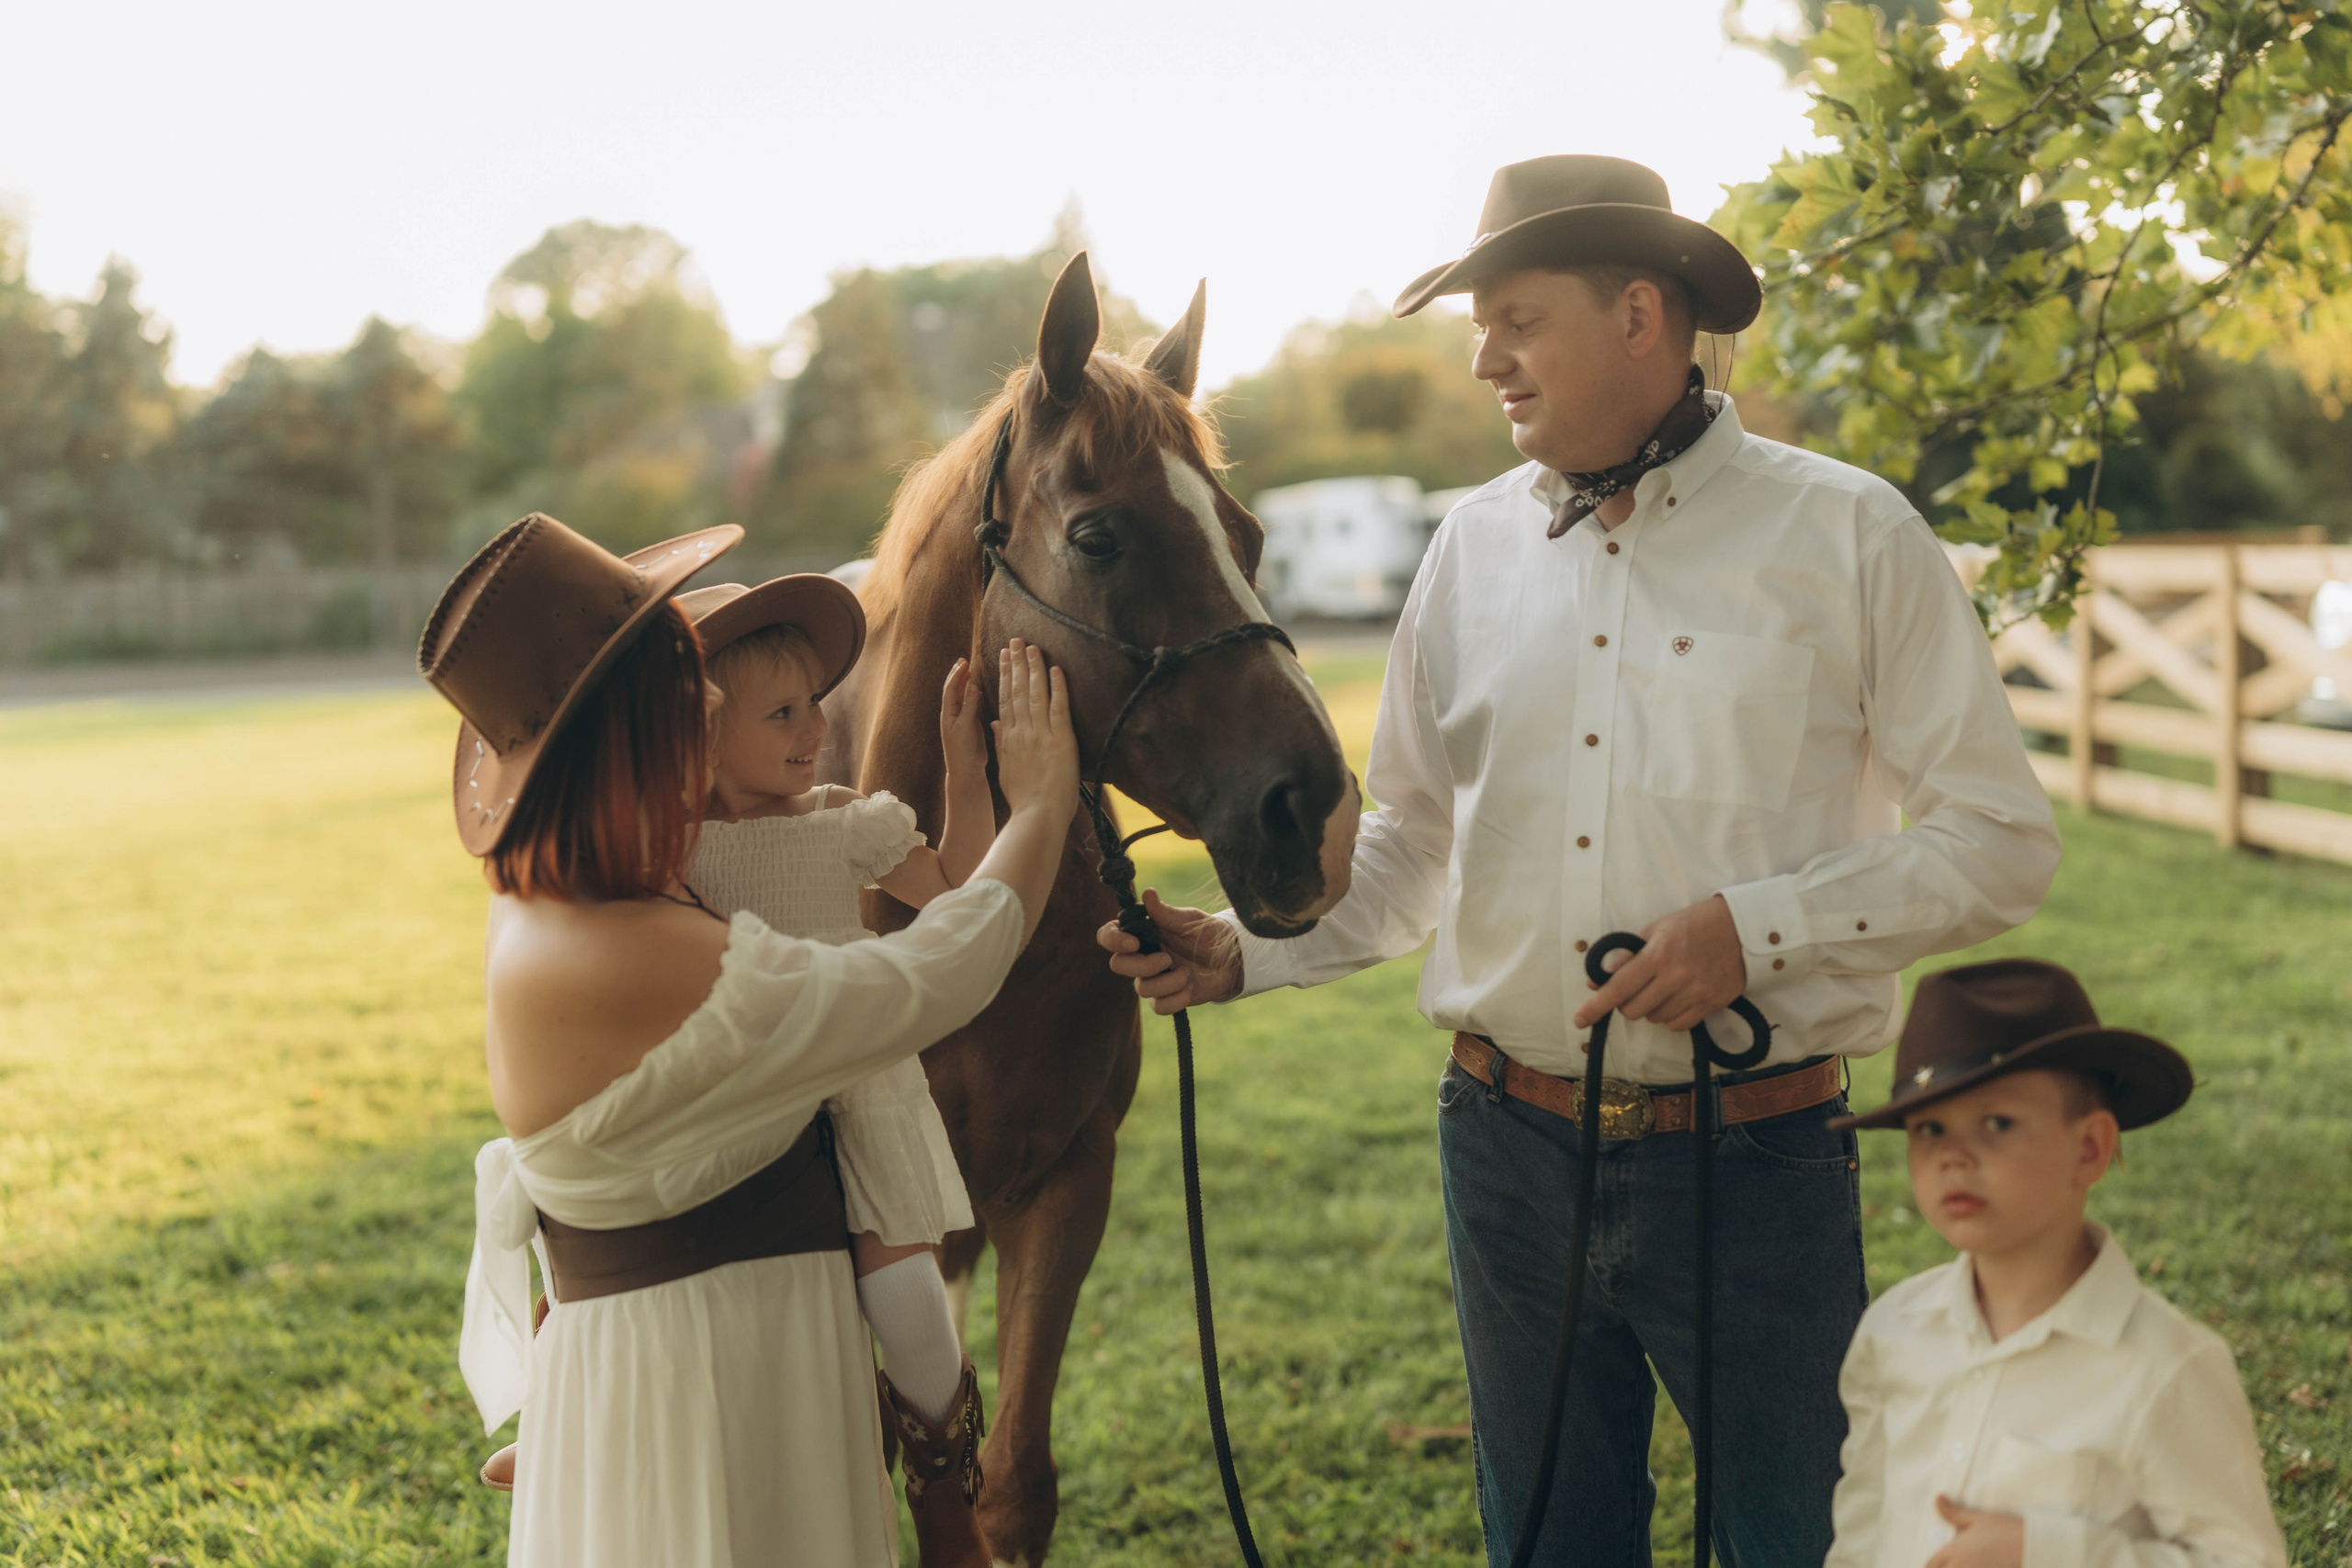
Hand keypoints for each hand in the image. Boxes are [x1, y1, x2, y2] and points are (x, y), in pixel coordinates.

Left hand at [938, 657, 986, 781]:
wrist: (966, 769)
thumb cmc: (963, 750)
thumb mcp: (966, 726)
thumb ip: (969, 705)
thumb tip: (972, 685)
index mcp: (948, 713)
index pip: (951, 688)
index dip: (957, 674)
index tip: (965, 662)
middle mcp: (953, 714)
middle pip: (953, 689)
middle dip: (957, 674)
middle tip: (963, 660)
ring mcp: (961, 718)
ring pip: (961, 696)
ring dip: (964, 682)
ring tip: (968, 669)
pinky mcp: (970, 724)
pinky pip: (969, 704)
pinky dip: (972, 694)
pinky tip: (976, 688)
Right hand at [991, 639, 1078, 823]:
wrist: (1037, 815)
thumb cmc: (1025, 799)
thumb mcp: (1006, 769)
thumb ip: (1001, 743)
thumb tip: (996, 723)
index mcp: (1009, 738)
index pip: (1005, 700)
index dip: (1004, 676)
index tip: (1003, 657)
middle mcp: (1022, 732)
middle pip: (1017, 691)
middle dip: (1016, 664)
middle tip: (1015, 641)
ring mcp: (1040, 734)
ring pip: (1035, 694)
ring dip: (1034, 668)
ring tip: (1032, 647)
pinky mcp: (1060, 740)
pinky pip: (1058, 707)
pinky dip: (1057, 687)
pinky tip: (1056, 669)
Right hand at [1097, 890, 1243, 1012]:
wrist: (1231, 960)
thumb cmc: (1208, 934)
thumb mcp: (1190, 920)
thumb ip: (1167, 913)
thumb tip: (1147, 893)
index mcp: (1142, 932)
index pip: (1108, 935)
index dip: (1113, 940)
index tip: (1134, 943)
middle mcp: (1141, 955)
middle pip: (1118, 964)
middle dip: (1143, 965)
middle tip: (1167, 959)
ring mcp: (1152, 978)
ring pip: (1141, 988)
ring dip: (1168, 982)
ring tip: (1187, 974)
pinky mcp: (1165, 997)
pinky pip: (1158, 1006)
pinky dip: (1176, 999)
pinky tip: (1190, 988)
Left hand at [1571, 893, 1746, 1034]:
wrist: (1743, 929)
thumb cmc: (1695, 924)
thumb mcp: (1657, 929)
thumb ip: (1627, 956)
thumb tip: (1598, 981)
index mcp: (1659, 954)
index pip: (1619, 987)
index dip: (1596, 1006)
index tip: (1580, 1019)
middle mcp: (1676, 976)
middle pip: (1634, 1010)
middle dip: (1627, 1003)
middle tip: (1636, 988)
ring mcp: (1696, 993)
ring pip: (1655, 1018)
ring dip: (1651, 1008)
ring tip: (1663, 987)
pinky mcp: (1712, 1004)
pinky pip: (1678, 1025)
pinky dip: (1671, 1016)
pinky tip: (1678, 998)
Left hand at [1923, 1496, 2023, 1567]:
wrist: (2031, 1546)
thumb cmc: (2004, 1530)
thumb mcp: (1977, 1518)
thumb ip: (1953, 1513)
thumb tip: (1937, 1499)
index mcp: (1955, 1550)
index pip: (1930, 1564)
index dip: (1929, 1566)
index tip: (1933, 1565)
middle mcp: (1962, 1566)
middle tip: (1943, 1566)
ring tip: (1958, 1566)